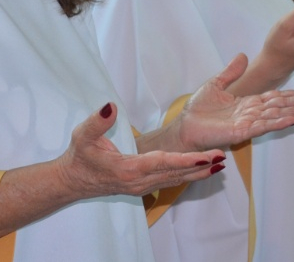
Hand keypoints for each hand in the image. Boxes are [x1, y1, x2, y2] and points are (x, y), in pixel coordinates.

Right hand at [58, 103, 225, 198]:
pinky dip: (186, 175)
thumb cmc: (78, 157)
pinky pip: (169, 181)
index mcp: (128, 169)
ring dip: (197, 173)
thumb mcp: (82, 136)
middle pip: (175, 173)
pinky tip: (200, 170)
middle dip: (200, 166)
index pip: (164, 163)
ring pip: (175, 180)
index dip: (187, 159)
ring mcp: (141, 187)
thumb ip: (97, 122)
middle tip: (222, 158)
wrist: (70, 182)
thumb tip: (110, 106)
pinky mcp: (142, 187)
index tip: (206, 156)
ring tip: (219, 164)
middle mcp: (139, 181)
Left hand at [175, 54, 293, 150]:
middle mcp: (252, 114)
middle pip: (280, 106)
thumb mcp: (215, 84)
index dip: (292, 94)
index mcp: (248, 103)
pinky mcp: (241, 132)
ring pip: (276, 116)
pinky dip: (278, 123)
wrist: (183, 127)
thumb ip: (231, 72)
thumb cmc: (197, 110)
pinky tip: (292, 120)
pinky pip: (262, 126)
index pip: (275, 97)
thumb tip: (243, 55)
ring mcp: (248, 123)